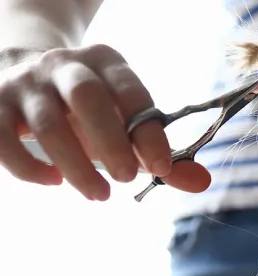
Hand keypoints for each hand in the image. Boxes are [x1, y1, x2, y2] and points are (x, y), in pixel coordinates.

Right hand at [0, 45, 209, 200]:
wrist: (21, 82)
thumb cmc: (86, 112)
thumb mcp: (123, 125)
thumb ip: (160, 154)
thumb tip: (202, 182)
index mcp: (105, 62)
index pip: (131, 91)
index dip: (148, 129)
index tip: (163, 167)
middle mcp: (63, 66)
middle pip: (87, 96)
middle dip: (110, 140)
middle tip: (127, 178)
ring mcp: (24, 84)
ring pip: (47, 123)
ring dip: (76, 165)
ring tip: (99, 195)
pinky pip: (3, 139)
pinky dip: (29, 166)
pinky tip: (53, 181)